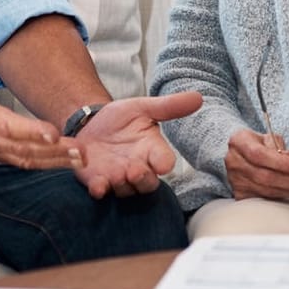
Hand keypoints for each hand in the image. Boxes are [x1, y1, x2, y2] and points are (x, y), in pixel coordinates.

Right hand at [0, 36, 81, 168]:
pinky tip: (67, 162)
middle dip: (54, 152)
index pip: (6, 126)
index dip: (30, 131)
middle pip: (24, 149)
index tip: (54, 134)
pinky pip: (24, 163)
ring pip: (27, 160)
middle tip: (82, 151)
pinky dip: (47, 164)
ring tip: (81, 159)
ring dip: (56, 161)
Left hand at [70, 91, 202, 197]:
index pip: (165, 161)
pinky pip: (101, 191)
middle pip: (148, 184)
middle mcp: (138, 167)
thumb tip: (198, 97)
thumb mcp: (143, 107)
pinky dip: (99, 190)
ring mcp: (118, 177)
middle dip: (143, 179)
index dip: (164, 164)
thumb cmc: (120, 118)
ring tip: (115, 174)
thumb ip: (169, 106)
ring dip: (121, 185)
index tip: (162, 165)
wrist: (89, 124)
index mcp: (152, 150)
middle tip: (134, 170)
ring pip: (126, 190)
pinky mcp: (98, 181)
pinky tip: (97, 186)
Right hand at [224, 129, 288, 200]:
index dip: (282, 163)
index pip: (260, 155)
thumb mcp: (269, 138)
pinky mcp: (240, 194)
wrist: (241, 154)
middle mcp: (234, 162)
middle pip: (265, 176)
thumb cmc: (258, 144)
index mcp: (239, 142)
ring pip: (267, 190)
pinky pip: (265, 198)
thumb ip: (280, 148)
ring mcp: (235, 180)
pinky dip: (284, 196)